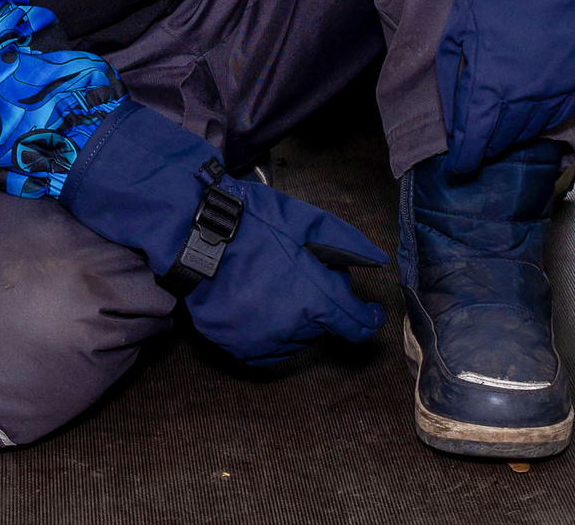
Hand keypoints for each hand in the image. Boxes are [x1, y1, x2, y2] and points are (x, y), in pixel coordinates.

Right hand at [184, 176, 386, 365]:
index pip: (357, 326)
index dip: (369, 319)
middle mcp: (293, 327)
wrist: (195, 235)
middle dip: (322, 305)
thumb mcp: (307, 221)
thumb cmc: (253, 223)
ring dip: (298, 322)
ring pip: (297, 341)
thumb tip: (379, 260)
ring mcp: (263, 341)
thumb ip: (348, 243)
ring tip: (277, 288)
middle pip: (323, 327)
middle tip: (303, 275)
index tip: (370, 313)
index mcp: (315, 298)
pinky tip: (263, 310)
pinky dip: (272, 337)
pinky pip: (268, 352)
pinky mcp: (238, 348)